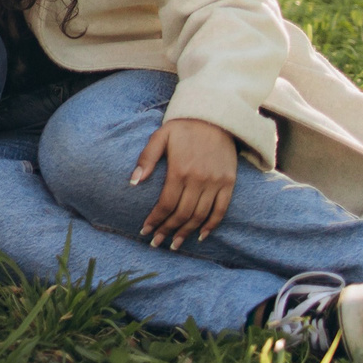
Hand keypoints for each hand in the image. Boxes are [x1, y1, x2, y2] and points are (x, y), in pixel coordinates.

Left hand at [131, 118, 239, 247]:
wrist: (216, 117)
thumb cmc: (183, 127)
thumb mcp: (160, 136)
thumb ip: (146, 159)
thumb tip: (134, 182)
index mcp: (179, 170)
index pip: (165, 204)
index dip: (154, 220)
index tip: (145, 231)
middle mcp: (198, 179)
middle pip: (181, 214)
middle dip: (167, 231)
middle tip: (156, 243)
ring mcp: (215, 182)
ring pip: (200, 216)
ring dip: (186, 233)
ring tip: (175, 244)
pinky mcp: (229, 183)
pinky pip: (221, 210)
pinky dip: (211, 225)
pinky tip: (200, 235)